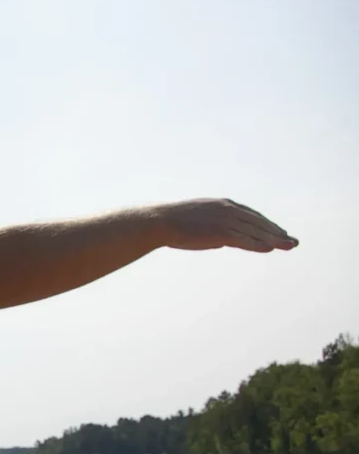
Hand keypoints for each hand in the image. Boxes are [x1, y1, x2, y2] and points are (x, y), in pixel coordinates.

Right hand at [157, 199, 297, 252]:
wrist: (161, 221)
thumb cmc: (174, 222)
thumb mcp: (199, 218)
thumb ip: (214, 226)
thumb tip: (222, 239)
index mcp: (224, 204)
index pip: (252, 215)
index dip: (267, 224)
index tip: (279, 232)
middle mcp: (229, 210)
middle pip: (259, 222)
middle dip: (277, 232)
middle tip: (292, 241)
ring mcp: (225, 220)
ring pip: (256, 231)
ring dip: (275, 239)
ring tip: (289, 246)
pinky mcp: (220, 232)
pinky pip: (244, 240)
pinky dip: (258, 244)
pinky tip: (270, 249)